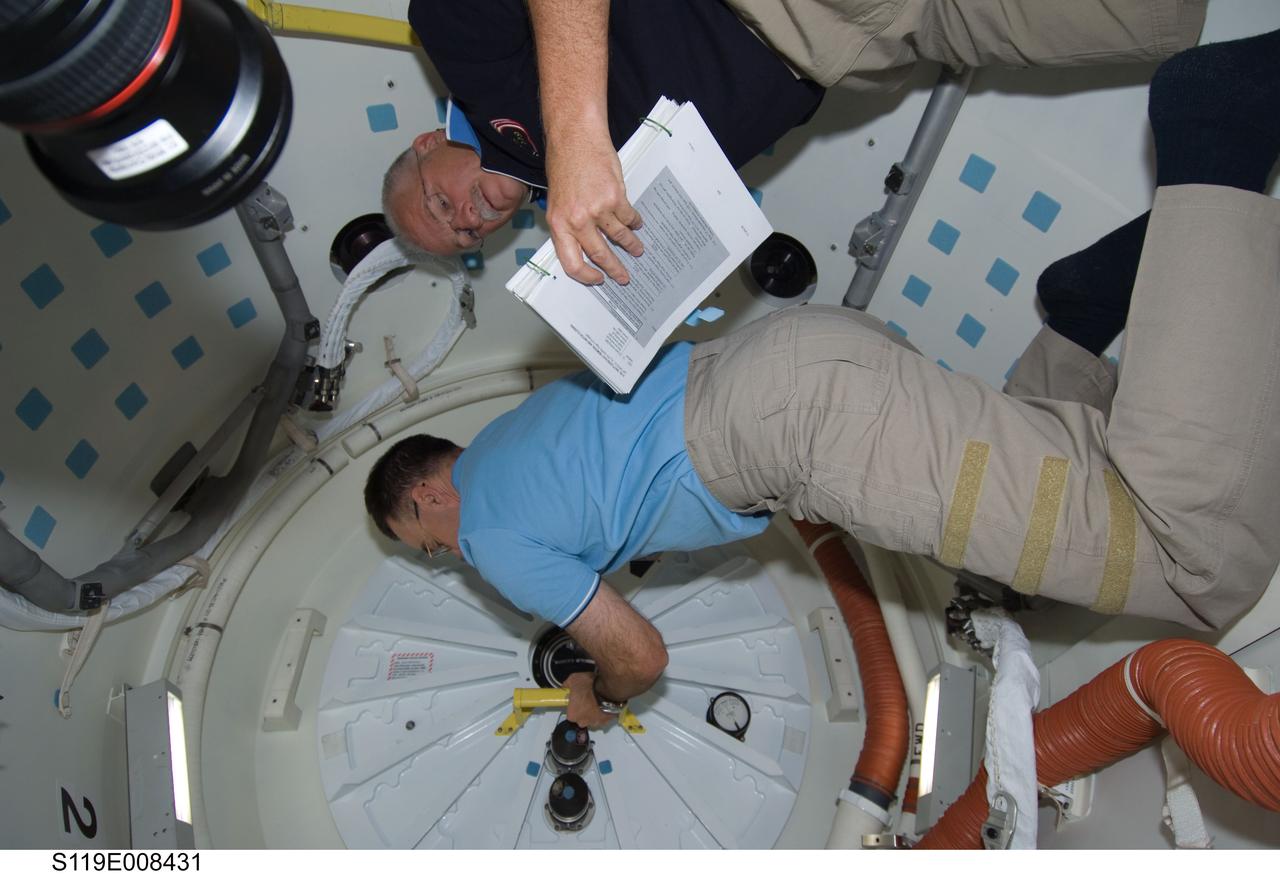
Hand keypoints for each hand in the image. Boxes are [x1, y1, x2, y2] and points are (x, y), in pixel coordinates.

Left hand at [544, 126, 643, 285]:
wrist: (576, 139)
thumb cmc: (564, 165)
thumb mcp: (556, 201)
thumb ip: (567, 224)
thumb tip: (580, 245)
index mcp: (559, 224)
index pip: (571, 262)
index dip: (586, 276)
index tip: (598, 279)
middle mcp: (577, 220)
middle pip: (600, 254)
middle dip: (615, 269)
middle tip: (624, 276)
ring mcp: (598, 210)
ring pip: (619, 237)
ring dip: (631, 246)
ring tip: (637, 250)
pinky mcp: (615, 198)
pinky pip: (629, 218)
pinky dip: (635, 223)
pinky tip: (637, 224)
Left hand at [564, 670, 615, 728]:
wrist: (607, 688)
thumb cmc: (589, 686)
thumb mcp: (573, 679)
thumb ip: (567, 685)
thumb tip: (565, 686)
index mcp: (572, 715)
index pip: (570, 714)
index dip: (573, 707)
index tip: (576, 700)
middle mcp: (583, 722)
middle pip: (581, 719)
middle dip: (583, 711)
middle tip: (586, 699)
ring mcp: (596, 722)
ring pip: (592, 719)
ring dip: (593, 712)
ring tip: (596, 701)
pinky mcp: (607, 720)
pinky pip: (603, 717)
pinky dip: (603, 712)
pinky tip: (604, 703)